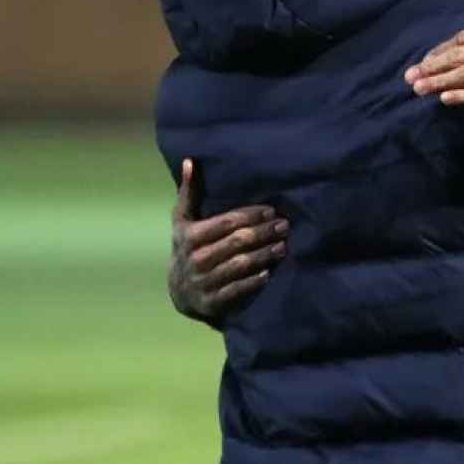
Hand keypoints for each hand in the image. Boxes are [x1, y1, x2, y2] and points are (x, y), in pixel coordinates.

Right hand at [168, 158, 288, 326]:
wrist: (178, 291)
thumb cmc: (187, 247)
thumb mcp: (182, 220)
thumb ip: (189, 193)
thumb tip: (190, 161)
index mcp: (190, 236)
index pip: (227, 222)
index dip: (251, 215)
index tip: (271, 210)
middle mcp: (196, 259)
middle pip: (238, 242)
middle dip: (264, 232)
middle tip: (284, 225)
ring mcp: (204, 281)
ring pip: (241, 264)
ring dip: (265, 254)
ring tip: (283, 246)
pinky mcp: (212, 302)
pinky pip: (237, 289)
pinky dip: (254, 281)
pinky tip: (269, 271)